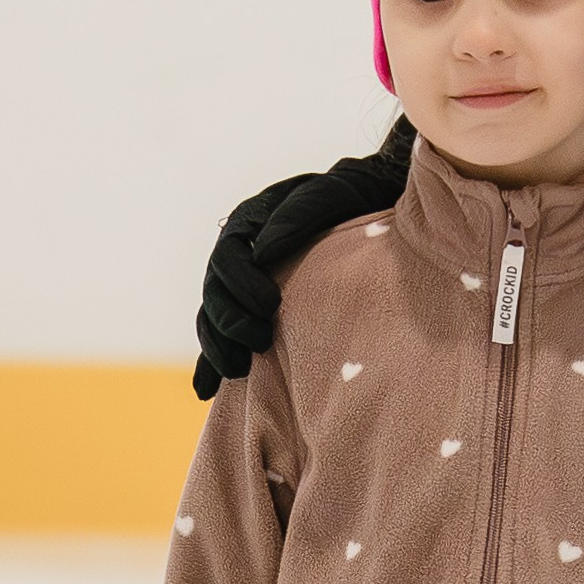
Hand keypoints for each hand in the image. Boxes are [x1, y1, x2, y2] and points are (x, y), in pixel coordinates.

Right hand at [194, 142, 412, 397]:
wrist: (374, 201)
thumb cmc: (354, 195)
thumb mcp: (331, 193)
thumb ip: (296, 217)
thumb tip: (262, 251)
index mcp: (250, 220)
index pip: (228, 256)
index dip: (239, 283)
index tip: (269, 306)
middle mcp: (240, 252)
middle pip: (215, 292)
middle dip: (229, 321)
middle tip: (259, 343)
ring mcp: (242, 283)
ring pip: (212, 317)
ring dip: (218, 346)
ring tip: (237, 371)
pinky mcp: (251, 310)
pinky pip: (222, 335)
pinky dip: (213, 361)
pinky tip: (209, 390)